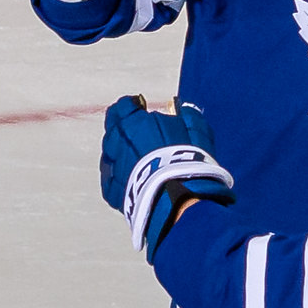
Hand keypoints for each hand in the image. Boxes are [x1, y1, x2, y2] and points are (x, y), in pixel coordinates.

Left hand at [98, 95, 233, 259]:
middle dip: (129, 133)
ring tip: (144, 165)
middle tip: (146, 140)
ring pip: (111, 155)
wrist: (176, 200)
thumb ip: (187, 115)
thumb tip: (180, 107)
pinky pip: (112, 179)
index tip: (141, 109)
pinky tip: (137, 182)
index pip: (123, 107)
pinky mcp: (110, 191)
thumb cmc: (187, 161)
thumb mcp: (197, 131)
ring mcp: (111, 167)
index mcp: (133, 123)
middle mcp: (115, 142)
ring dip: (123, 156)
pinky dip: (122, 178)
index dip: (133, 107)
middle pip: (115, 130)